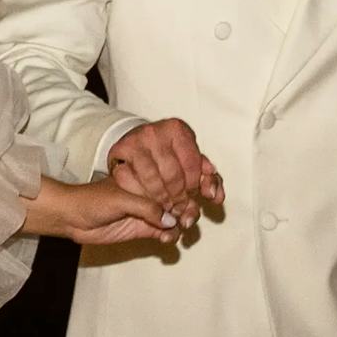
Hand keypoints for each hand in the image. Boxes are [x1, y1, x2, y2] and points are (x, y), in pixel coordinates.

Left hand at [27, 175, 181, 247]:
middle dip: (189, 207)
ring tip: (180, 227)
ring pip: (176, 217)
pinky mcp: (145, 229)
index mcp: (147, 177)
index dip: (187, 186)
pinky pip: (166, 233)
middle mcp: (151, 193)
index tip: (196, 195)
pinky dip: (171, 236)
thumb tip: (171, 219)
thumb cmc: (92, 199)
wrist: (72, 218)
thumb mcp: (121, 198)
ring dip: (182, 222)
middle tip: (188, 217)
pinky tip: (167, 239)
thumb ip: (146, 208)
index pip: (173, 179)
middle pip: (180, 198)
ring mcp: (149, 212)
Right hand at [107, 119, 224, 230]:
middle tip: (179, 208)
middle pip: (174, 175)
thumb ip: (207, 180)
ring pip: (155, 180)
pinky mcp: (121, 150)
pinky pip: (134, 181)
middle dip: (180, 197)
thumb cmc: (162, 162)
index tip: (194, 195)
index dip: (196, 186)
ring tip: (166, 208)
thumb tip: (215, 195)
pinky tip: (149, 203)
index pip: (194, 164)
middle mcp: (157, 130)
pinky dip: (144, 196)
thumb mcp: (188, 168)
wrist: (129, 153)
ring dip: (162, 200)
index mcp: (178, 129)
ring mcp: (137, 139)